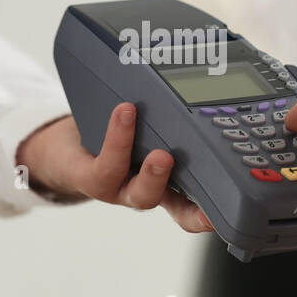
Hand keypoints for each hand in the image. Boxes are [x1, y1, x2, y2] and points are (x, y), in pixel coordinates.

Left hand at [15, 103, 212, 232]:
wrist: (69, 152)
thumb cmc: (120, 140)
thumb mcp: (156, 128)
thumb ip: (182, 120)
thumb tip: (220, 80)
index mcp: (173, 185)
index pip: (200, 206)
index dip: (214, 215)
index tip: (227, 212)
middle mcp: (151, 191)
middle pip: (178, 205)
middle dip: (192, 198)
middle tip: (188, 168)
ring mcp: (124, 190)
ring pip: (142, 193)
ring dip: (152, 171)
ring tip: (159, 148)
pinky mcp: (96, 180)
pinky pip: (108, 165)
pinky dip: (118, 137)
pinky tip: (124, 112)